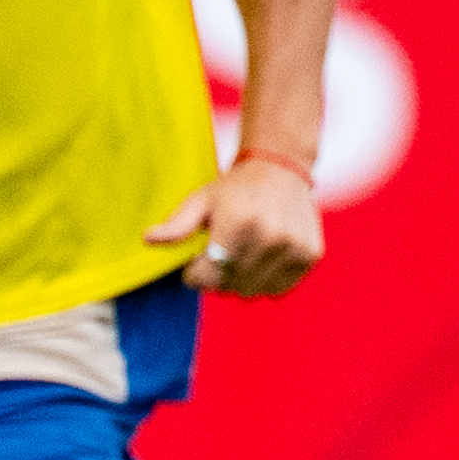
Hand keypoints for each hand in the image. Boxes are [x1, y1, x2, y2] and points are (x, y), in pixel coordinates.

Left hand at [148, 152, 324, 298]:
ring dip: (243, 279)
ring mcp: (293, 248)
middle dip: (219, 275)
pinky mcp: (310, 255)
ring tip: (243, 253)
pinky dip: (267, 280)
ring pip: (254, 291)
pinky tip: (264, 256)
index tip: (197, 261)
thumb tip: (148, 239)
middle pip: (229, 286)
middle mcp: (269, 237)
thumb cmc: (234, 188)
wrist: (282, 168)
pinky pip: (279, 289)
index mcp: (238, 223)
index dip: (195, 274)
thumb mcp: (201, 200)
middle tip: (222, 252)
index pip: (206, 277)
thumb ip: (176, 225)